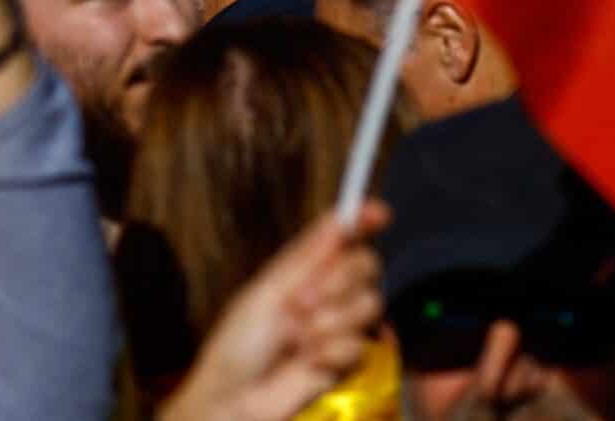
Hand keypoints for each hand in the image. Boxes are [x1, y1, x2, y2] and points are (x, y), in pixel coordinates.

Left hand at [162, 203, 389, 420]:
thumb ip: (309, 256)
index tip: (378, 214)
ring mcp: (339, 325)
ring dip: (333, 320)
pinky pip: (361, 343)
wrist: (236, 399)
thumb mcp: (268, 292)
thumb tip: (342, 217)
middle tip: (302, 302)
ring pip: (369, 304)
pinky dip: (334, 351)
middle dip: (339, 281)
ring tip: (301, 338)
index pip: (343, 236)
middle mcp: (327, 292)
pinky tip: (310, 361)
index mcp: (304, 269)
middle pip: (366, 265)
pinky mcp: (348, 360)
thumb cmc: (239, 344)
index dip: (364, 220)